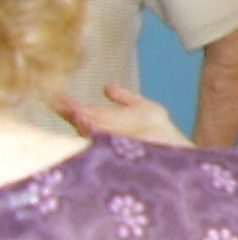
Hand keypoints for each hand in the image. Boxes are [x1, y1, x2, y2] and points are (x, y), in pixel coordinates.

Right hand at [56, 85, 191, 147]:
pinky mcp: (126, 151)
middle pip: (85, 124)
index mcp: (107, 124)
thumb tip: (107, 87)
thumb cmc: (159, 130)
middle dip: (73, 115)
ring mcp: (116, 144)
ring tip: (75, 114)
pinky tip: (96, 127)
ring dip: (84, 125)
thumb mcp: (141, 107)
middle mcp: (108, 135)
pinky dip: (104, 136)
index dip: (71, 107)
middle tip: (59, 104)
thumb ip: (124, 97)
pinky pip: (110, 144)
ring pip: (95, 135)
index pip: (84, 114)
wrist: (177, 146)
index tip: (59, 98)